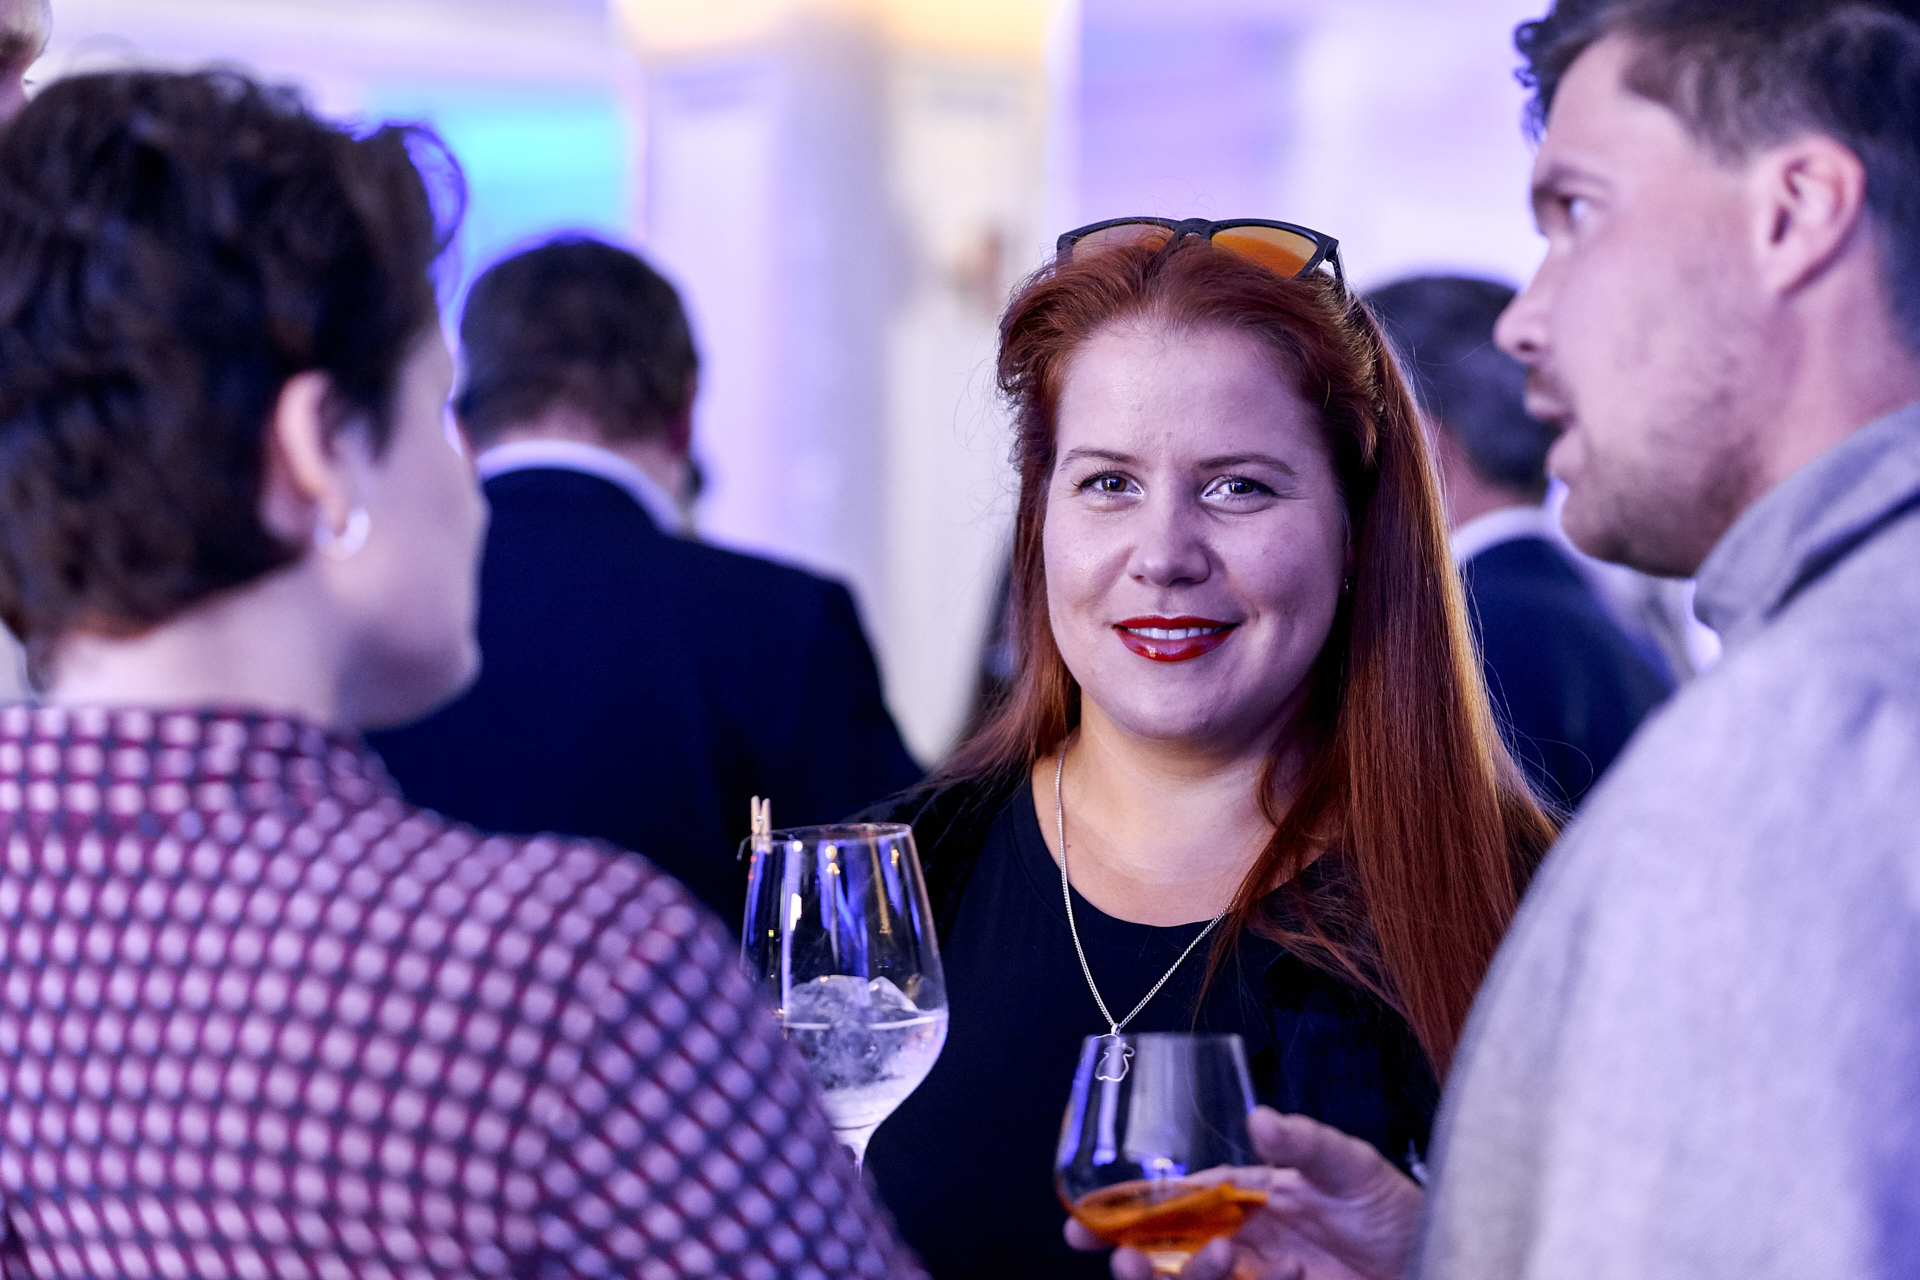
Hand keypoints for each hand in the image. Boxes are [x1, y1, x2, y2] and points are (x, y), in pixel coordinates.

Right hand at [1064, 1107, 1424, 1279]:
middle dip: (1134, 1255)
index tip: (1087, 1219)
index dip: (1127, 1208)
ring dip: (1186, 1277)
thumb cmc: (1397, 1209)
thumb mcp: (1354, 1165)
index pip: (1173, 1199)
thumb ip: (1306, 1143)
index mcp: (1247, 1194)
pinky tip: (1288, 1273)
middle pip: (1168, 1251)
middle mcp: (1244, 1238)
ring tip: (1216, 1260)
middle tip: (1120, 1257)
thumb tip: (1260, 1118)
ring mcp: (1259, 1277)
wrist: (1442, 1257)